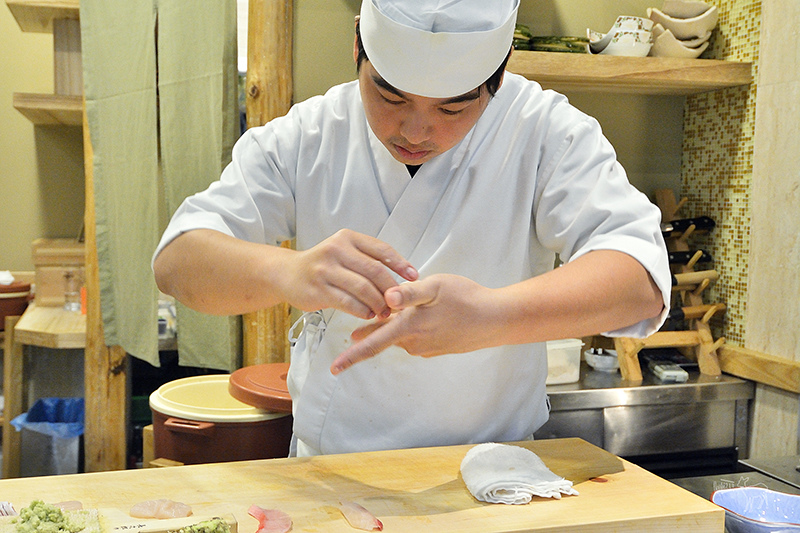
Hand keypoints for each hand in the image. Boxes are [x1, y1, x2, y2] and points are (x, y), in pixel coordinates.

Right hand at [283, 229, 417, 318]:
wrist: (286, 274)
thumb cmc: (323, 265)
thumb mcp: (344, 251)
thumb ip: (367, 259)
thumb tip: (401, 276)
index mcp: (347, 238)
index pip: (381, 249)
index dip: (401, 264)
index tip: (414, 277)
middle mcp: (336, 250)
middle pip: (375, 271)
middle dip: (391, 289)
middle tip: (399, 302)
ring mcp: (325, 270)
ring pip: (363, 288)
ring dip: (378, 303)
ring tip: (385, 312)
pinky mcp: (318, 290)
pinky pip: (348, 303)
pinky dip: (363, 311)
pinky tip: (368, 314)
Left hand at [330, 274, 500, 373]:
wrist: (496, 319)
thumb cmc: (466, 299)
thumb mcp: (435, 287)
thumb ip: (408, 293)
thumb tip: (385, 298)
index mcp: (408, 328)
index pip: (373, 345)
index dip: (352, 356)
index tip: (334, 368)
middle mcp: (414, 342)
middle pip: (384, 339)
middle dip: (370, 336)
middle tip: (353, 333)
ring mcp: (426, 347)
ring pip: (400, 337)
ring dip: (394, 327)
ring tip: (394, 310)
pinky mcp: (437, 347)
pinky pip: (415, 337)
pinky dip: (411, 328)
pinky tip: (422, 316)